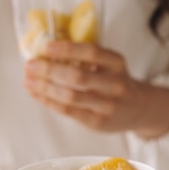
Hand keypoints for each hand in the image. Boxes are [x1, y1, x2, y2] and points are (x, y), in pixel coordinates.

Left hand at [23, 41, 168, 137]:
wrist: (139, 109)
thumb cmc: (116, 82)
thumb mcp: (110, 65)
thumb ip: (86, 58)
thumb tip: (45, 53)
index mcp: (117, 63)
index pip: (92, 52)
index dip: (67, 49)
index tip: (46, 47)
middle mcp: (115, 84)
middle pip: (77, 76)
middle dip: (49, 70)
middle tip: (30, 65)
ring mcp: (108, 105)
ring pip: (71, 96)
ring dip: (45, 87)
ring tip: (28, 81)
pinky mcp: (98, 122)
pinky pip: (69, 111)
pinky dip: (49, 101)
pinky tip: (37, 94)